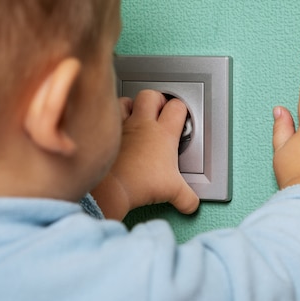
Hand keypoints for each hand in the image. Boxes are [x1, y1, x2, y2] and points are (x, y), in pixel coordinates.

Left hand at [91, 90, 199, 219]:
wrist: (111, 186)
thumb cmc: (140, 183)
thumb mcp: (173, 192)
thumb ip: (187, 198)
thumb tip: (192, 205)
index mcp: (163, 134)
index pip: (177, 107)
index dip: (181, 109)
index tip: (181, 117)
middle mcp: (143, 125)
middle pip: (151, 95)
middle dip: (157, 99)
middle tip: (160, 110)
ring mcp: (123, 127)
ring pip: (127, 101)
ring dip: (132, 106)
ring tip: (136, 116)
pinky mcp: (107, 135)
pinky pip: (109, 118)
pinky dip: (113, 120)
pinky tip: (116, 129)